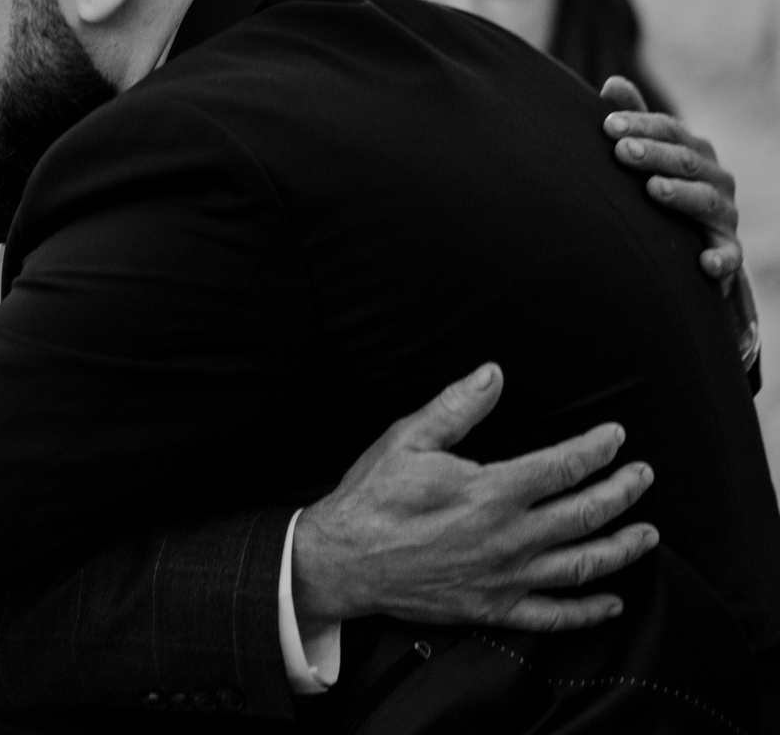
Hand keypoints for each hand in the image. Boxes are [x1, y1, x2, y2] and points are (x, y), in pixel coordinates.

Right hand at [291, 363, 657, 633]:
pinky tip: (611, 601)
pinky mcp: (493, 607)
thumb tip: (492, 375)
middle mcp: (509, 537)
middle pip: (586, 514)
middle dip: (623, 492)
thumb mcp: (407, 439)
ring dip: (622, 548)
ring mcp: (505, 576)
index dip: (596, 449)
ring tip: (647, 533)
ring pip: (583, 565)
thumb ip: (456, 407)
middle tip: (642, 477)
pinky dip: (589, 611)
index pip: (563, 467)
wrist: (342, 560)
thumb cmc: (372, 498)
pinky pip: (554, 615)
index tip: (614, 437)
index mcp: (491, 492)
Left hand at [600, 76, 740, 287]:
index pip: (670, 130)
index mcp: (694, 151)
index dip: (641, 125)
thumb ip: (633, 119)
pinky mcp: (727, 248)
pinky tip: (704, 264)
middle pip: (686, 161)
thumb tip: (611, 84)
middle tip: (622, 152)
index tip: (607, 125)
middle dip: (655, 155)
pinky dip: (721, 259)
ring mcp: (723, 213)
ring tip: (653, 189)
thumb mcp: (648, 151)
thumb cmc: (662, 182)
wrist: (692, 238)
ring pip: (706, 200)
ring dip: (681, 194)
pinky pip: (730, 255)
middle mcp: (714, 178)